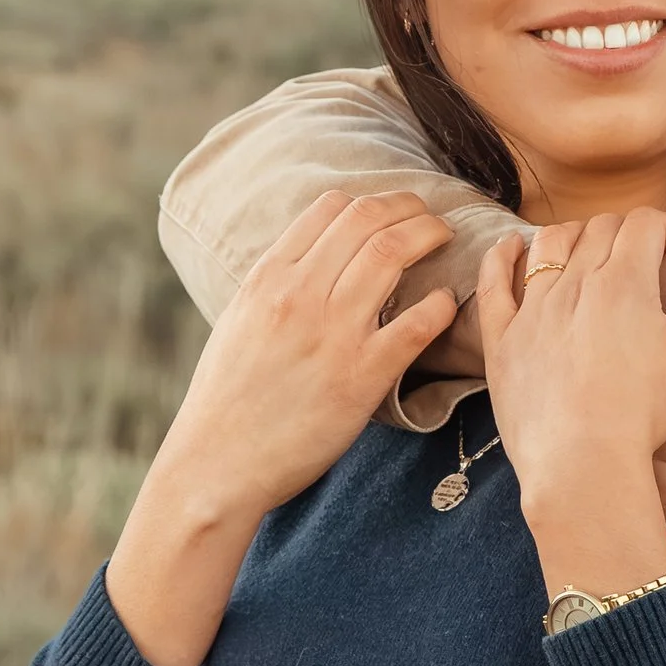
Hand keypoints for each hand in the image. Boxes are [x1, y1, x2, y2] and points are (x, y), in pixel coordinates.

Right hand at [107, 192, 458, 665]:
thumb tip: (308, 264)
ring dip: (428, 236)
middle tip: (428, 217)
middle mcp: (299, 295)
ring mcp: (332, 333)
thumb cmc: (226, 401)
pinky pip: (417, 322)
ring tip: (445, 239)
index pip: (328, 209)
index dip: (370, 202)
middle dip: (408, 208)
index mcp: (267, 279)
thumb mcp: (239, 324)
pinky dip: (440, 304)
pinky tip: (447, 304)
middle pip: (367, 220)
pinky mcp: (362, 376)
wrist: (218, 464)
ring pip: (392, 253)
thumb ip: (275, 288)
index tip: (392, 210)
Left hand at [480, 212, 665, 598]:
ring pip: (550, 242)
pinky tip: (511, 247)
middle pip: (600, 227)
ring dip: (575, 233)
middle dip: (630, 231)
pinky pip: (495, 282)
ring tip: (590, 248)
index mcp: (625, 283)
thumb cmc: (642, 415)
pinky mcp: (502, 338)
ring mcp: (533, 307)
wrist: (583, 464)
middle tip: (646, 256)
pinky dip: (503, 256)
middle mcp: (574, 282)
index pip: (645, 222)